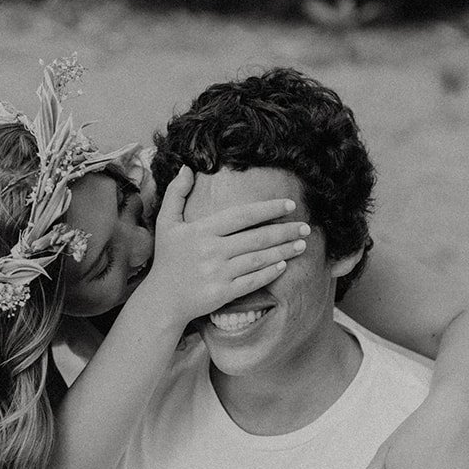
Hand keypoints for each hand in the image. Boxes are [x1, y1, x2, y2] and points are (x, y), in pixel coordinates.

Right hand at [147, 167, 308, 326]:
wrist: (162, 300)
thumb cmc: (167, 259)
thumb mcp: (165, 223)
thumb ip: (176, 193)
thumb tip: (186, 168)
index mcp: (202, 231)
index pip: (242, 215)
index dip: (268, 208)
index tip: (290, 204)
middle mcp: (211, 251)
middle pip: (257, 238)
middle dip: (285, 231)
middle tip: (305, 227)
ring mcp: (218, 273)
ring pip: (258, 259)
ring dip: (283, 251)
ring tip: (301, 244)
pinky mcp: (222, 293)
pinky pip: (252, 281)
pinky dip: (270, 273)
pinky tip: (283, 265)